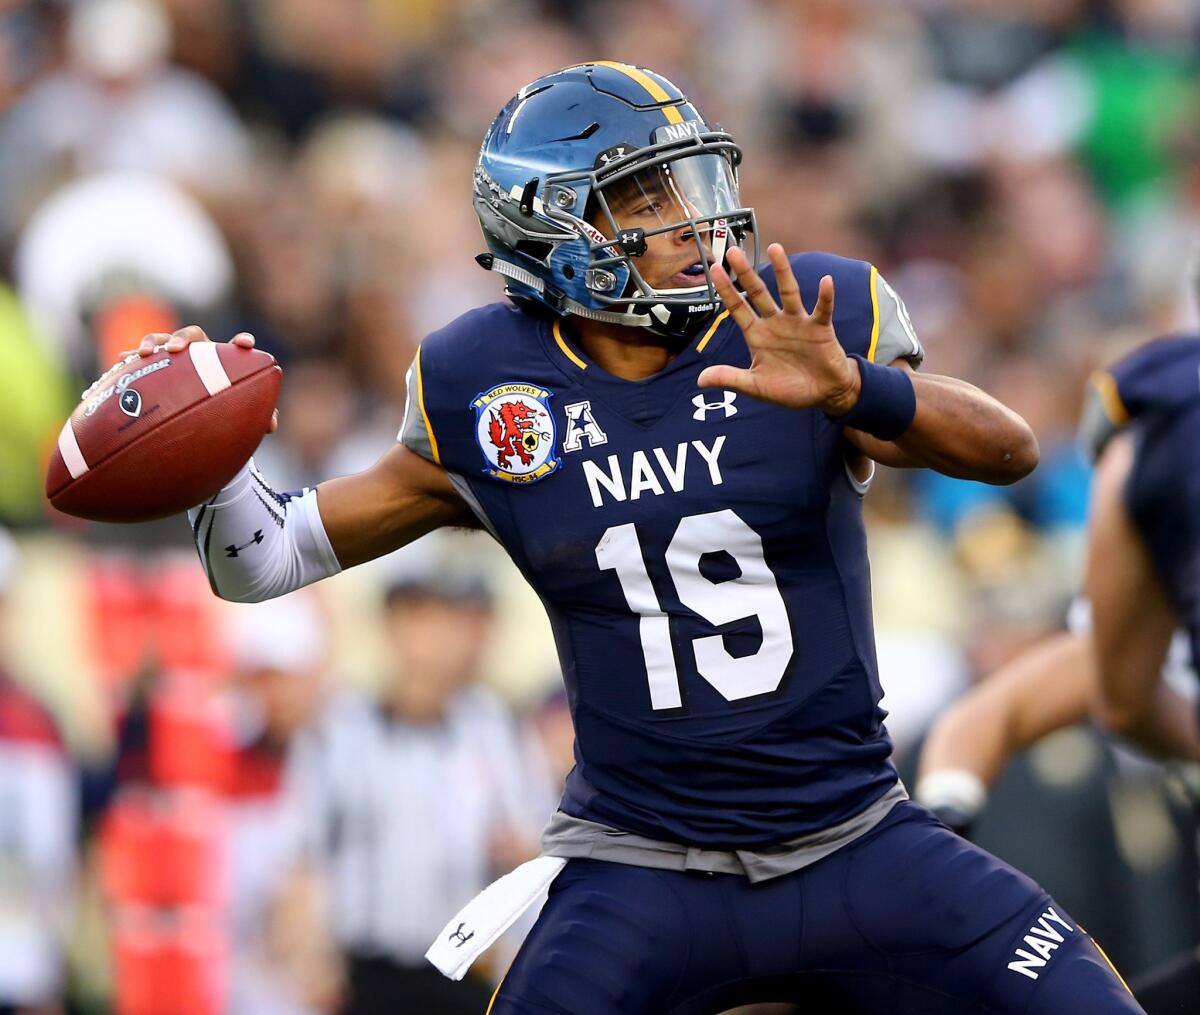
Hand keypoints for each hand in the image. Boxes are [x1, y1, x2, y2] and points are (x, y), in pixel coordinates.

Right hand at [117, 326, 277, 432]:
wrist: (199, 412)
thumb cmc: (225, 411)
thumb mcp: (241, 415)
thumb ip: (260, 418)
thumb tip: (271, 426)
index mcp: (223, 361)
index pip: (234, 346)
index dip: (240, 342)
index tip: (245, 343)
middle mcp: (199, 353)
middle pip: (191, 335)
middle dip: (182, 337)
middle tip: (176, 349)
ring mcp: (174, 358)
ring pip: (161, 341)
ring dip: (151, 343)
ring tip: (140, 354)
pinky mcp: (154, 367)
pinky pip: (139, 361)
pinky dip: (128, 361)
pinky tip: (117, 365)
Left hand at [697, 243, 860, 414]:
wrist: (823, 393)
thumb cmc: (789, 388)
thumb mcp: (756, 386)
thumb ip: (730, 379)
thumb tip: (700, 380)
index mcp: (757, 335)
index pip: (738, 308)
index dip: (726, 290)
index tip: (714, 269)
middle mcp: (775, 323)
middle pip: (758, 293)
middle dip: (746, 273)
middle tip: (733, 251)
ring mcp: (798, 323)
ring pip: (788, 292)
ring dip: (783, 271)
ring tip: (775, 248)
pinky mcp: (820, 328)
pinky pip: (822, 309)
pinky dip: (825, 296)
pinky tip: (825, 281)